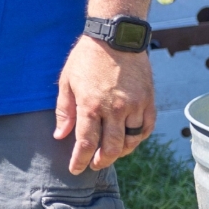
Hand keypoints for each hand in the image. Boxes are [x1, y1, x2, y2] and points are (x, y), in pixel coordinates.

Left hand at [54, 35, 154, 173]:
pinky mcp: (149, 101)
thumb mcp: (66, 81)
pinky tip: (128, 140)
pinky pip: (145, 129)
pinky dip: (137, 139)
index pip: (85, 143)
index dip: (79, 160)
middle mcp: (114, 110)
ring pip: (130, 141)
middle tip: (93, 165)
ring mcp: (135, 106)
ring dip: (119, 152)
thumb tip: (60, 135)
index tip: (75, 170)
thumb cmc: (86, 58)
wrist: (116, 38)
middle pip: (110, 148)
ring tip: (109, 153)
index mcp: (90, 106)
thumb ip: (64, 111)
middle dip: (100, 161)